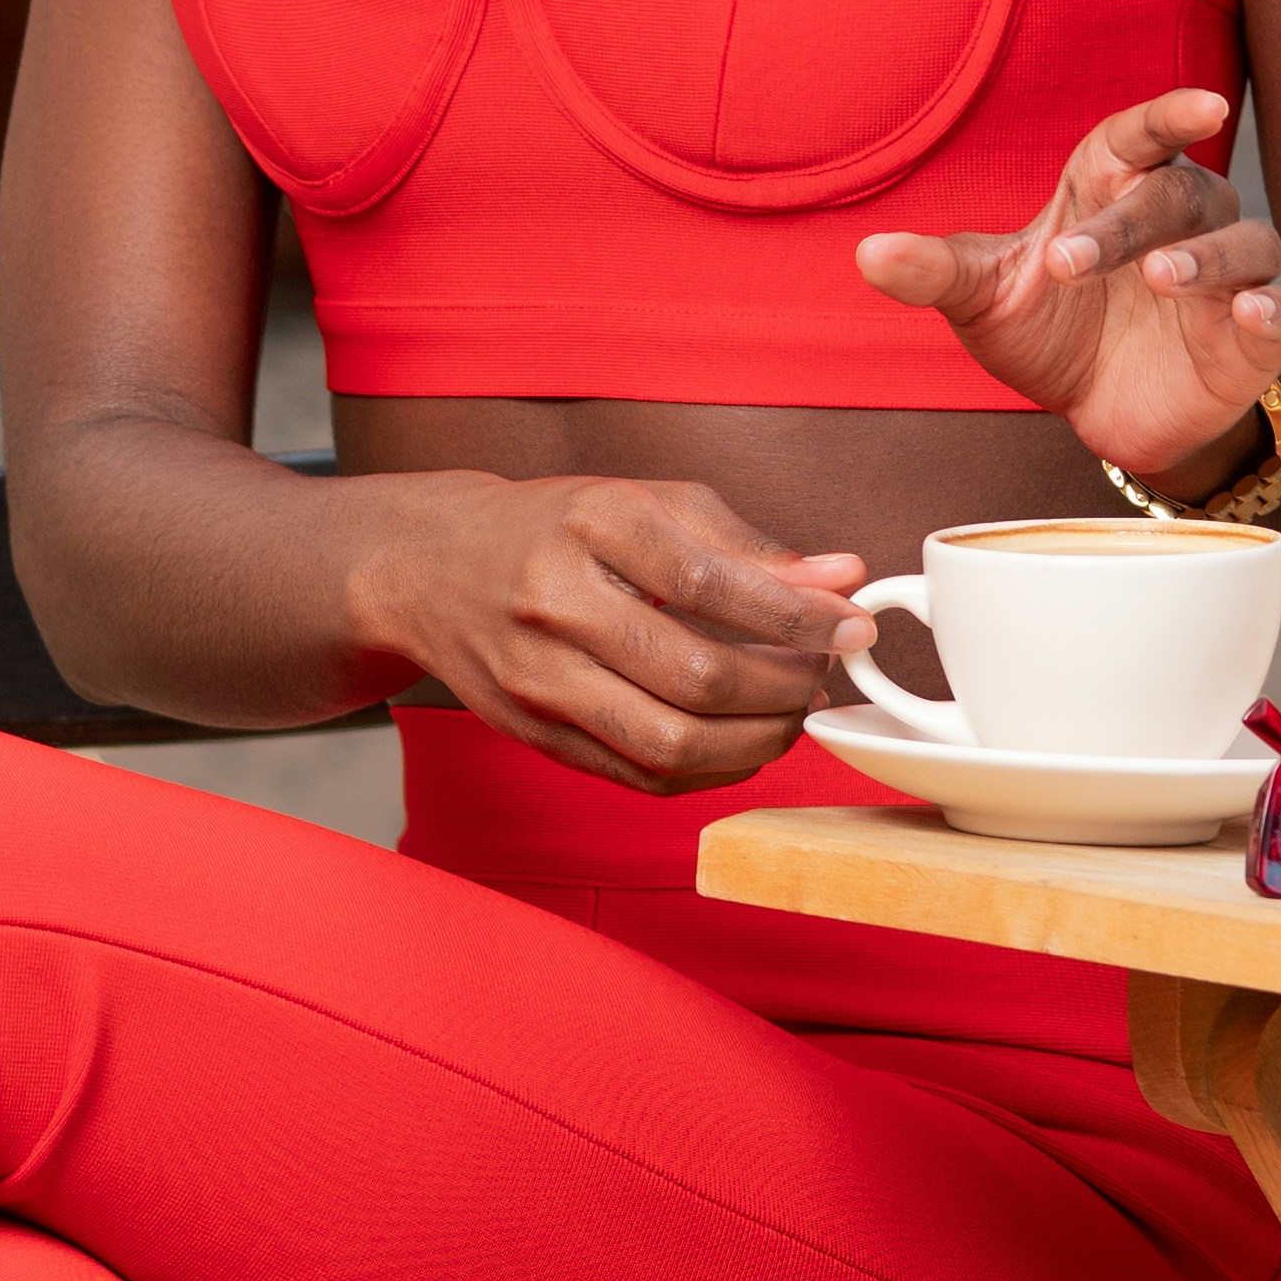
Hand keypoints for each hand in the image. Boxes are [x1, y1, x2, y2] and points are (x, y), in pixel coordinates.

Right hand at [341, 474, 869, 791]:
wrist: (428, 570)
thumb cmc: (553, 529)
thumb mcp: (644, 504)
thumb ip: (745, 544)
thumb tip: (841, 580)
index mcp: (590, 524)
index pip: (714, 582)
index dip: (798, 615)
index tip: (852, 626)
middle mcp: (554, 604)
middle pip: (697, 676)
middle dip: (783, 688)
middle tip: (819, 675)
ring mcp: (538, 680)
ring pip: (671, 742)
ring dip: (754, 741)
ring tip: (786, 714)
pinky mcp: (534, 734)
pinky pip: (641, 776)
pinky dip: (709, 771)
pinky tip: (737, 742)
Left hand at [855, 88, 1280, 499]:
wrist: (1102, 412)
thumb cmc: (1051, 331)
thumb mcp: (985, 300)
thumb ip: (934, 272)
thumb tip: (865, 254)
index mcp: (1116, 188)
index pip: (1146, 136)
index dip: (1172, 114)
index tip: (1202, 105)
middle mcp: (1185, 218)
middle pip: (1180, 193)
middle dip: (1131, 224)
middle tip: (1071, 264)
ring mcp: (1229, 275)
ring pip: (1247, 242)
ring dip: (1210, 258)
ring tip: (1165, 279)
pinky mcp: (1258, 335)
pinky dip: (1279, 307)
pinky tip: (1253, 314)